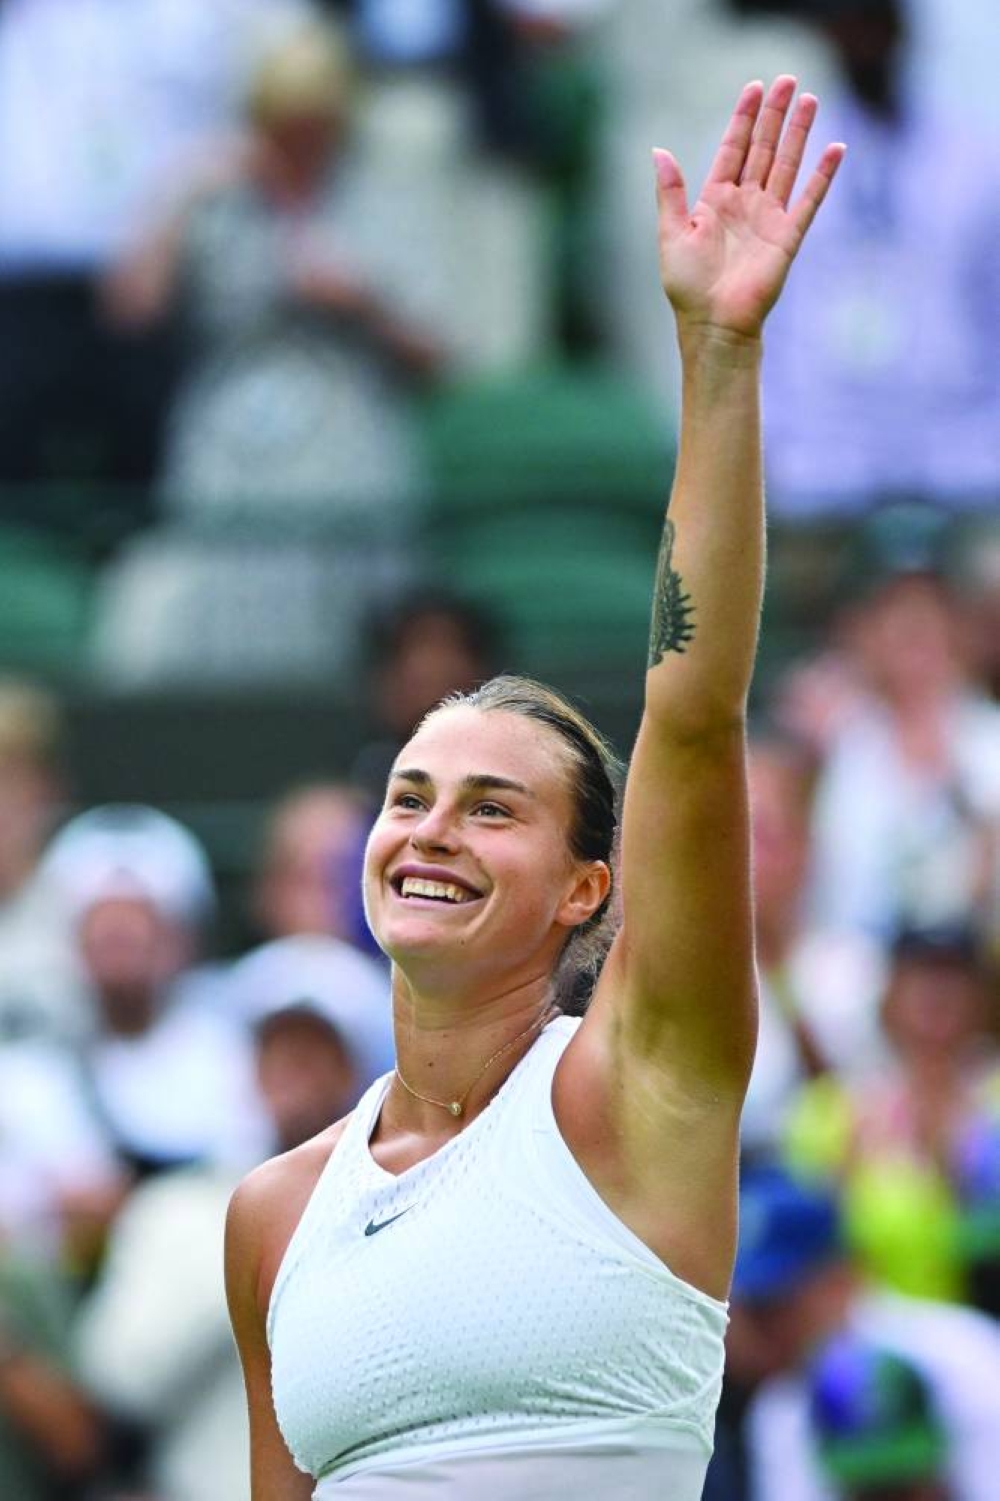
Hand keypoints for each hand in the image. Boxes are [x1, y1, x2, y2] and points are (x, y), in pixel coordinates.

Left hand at [655, 76, 844, 340]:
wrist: (713, 324)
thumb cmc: (688, 288)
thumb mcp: (672, 234)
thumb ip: (670, 193)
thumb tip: (658, 151)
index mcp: (715, 201)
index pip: (733, 149)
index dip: (743, 119)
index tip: (754, 88)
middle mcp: (744, 204)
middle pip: (762, 149)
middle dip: (774, 115)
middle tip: (787, 80)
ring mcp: (768, 219)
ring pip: (786, 165)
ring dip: (798, 134)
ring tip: (809, 100)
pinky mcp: (787, 237)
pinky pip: (808, 201)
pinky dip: (822, 176)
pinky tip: (835, 149)